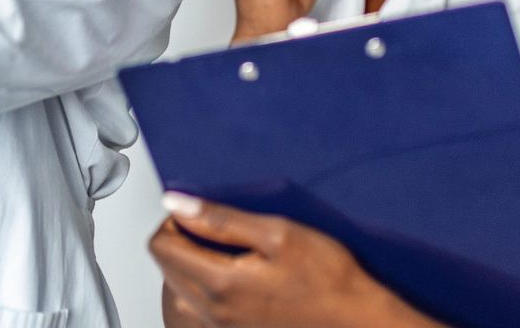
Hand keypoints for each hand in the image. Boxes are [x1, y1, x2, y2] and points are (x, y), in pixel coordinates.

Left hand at [151, 195, 433, 327]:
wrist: (359, 322)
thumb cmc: (329, 279)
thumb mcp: (277, 232)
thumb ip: (219, 218)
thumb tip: (176, 204)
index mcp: (219, 284)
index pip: (161, 247)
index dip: (174, 221)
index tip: (198, 214)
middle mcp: (214, 314)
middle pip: (165, 270)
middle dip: (180, 242)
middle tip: (213, 230)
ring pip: (178, 293)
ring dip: (189, 267)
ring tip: (223, 253)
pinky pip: (197, 312)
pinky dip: (203, 291)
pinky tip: (233, 278)